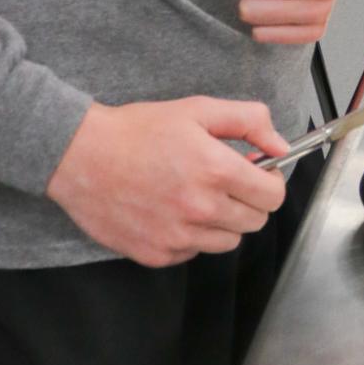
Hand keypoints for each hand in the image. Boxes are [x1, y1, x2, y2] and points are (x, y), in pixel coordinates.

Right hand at [46, 97, 287, 266]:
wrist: (81, 156)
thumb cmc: (138, 131)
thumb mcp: (199, 110)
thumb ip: (249, 122)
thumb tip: (282, 145)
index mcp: (217, 171)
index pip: (273, 196)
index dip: (271, 182)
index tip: (258, 173)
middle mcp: (201, 209)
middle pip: (255, 221)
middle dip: (249, 201)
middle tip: (227, 182)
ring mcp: (177, 237)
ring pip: (227, 241)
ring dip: (222, 221)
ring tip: (198, 196)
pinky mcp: (155, 254)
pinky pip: (193, 252)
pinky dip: (191, 236)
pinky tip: (173, 211)